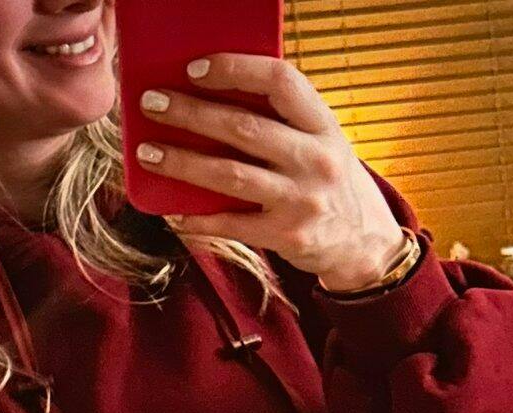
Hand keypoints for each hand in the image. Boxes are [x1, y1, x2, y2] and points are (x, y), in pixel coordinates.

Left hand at [136, 55, 408, 290]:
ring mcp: (301, 200)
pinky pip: (232, 224)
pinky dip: (199, 219)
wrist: (364, 244)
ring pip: (230, 175)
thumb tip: (211, 99)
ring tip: (148, 153)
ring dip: (182, 162)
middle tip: (152, 104)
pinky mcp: (287, 236)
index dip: (235, 70)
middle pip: (242, 128)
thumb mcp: (321, 142)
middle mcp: (315, 159)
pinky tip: (173, 212)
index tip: (195, 69)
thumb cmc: (329, 182)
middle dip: (190, 113)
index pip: (279, 82)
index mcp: (323, 124)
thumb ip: (282, 121)